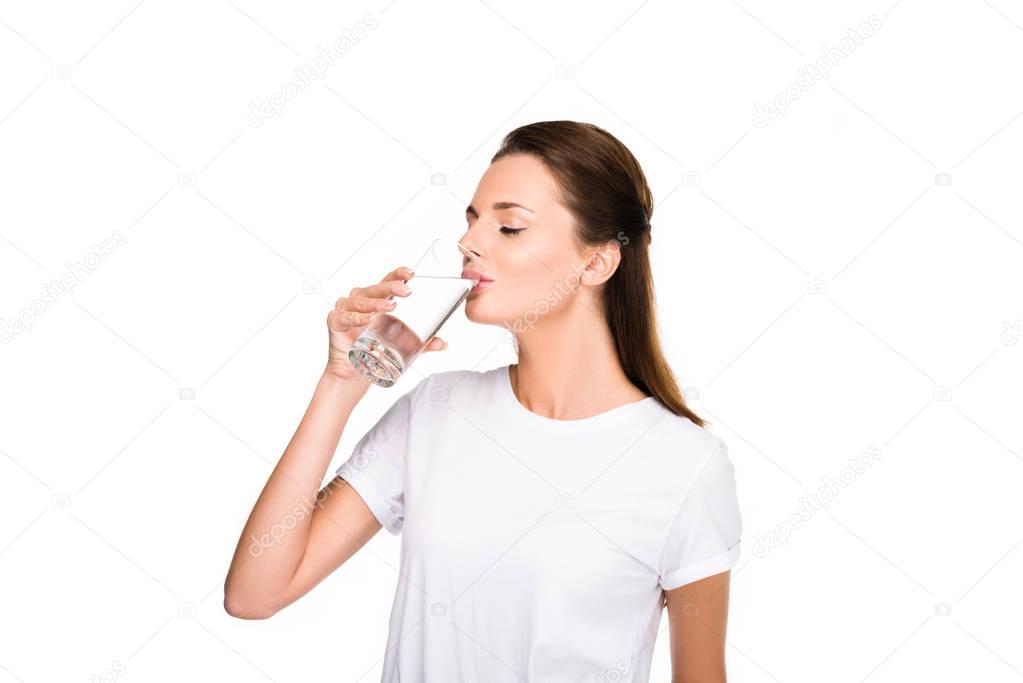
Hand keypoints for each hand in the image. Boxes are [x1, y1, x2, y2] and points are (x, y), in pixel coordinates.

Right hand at [325, 266, 447, 381]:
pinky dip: (358, 318)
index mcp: (376, 298)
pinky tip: (368, 319)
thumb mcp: (402, 344)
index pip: (387, 280)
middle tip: (406, 291)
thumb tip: (443, 343)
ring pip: (362, 301)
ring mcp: (346, 308)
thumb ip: (423, 344)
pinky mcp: (335, 321)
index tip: (411, 273)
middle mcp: (360, 299)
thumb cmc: (374, 349)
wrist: (353, 371)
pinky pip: (347, 317)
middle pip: (376, 288)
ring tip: (390, 307)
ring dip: (376, 303)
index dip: (398, 274)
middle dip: (391, 287)